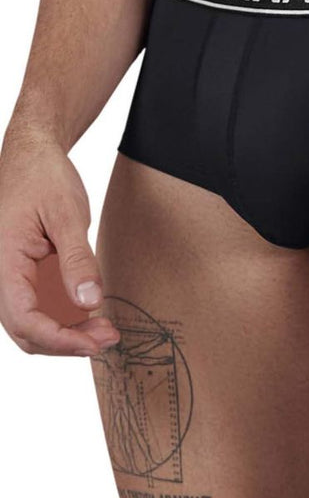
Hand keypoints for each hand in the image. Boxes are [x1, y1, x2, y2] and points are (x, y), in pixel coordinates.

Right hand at [0, 131, 119, 356]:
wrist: (31, 155)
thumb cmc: (42, 177)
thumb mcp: (66, 214)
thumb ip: (77, 259)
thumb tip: (89, 302)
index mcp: (3, 263)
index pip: (24, 319)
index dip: (59, 339)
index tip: (94, 341)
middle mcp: (2, 276)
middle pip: (27, 331)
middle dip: (67, 342)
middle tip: (109, 337)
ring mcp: (12, 278)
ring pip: (33, 324)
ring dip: (67, 334)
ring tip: (106, 329)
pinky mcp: (25, 275)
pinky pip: (40, 307)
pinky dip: (65, 318)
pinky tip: (92, 314)